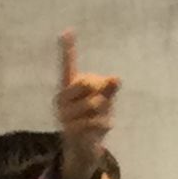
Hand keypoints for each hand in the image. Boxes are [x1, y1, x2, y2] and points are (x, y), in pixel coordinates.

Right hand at [54, 31, 120, 178]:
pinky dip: (105, 124)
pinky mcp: (70, 130)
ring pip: (95, 103)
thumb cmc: (92, 118)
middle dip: (100, 91)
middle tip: (101, 102)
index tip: (68, 30)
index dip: (68, 49)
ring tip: (100, 118)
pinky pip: (98, 121)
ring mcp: (64, 114)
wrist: (82, 148)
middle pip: (88, 82)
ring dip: (105, 111)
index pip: (68, 65)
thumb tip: (116, 78)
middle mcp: (61, 98)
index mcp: (68, 87)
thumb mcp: (103, 101)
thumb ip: (108, 89)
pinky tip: (100, 129)